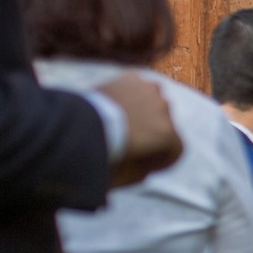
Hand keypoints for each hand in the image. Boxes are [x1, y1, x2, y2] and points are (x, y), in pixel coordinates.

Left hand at [100, 72, 182, 186]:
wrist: (75, 124)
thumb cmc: (102, 152)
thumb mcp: (125, 175)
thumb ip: (142, 173)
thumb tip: (145, 169)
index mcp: (167, 134)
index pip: (176, 148)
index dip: (162, 159)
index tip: (148, 163)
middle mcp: (164, 108)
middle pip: (165, 124)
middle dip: (152, 133)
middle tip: (131, 141)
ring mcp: (149, 90)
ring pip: (153, 102)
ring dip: (144, 111)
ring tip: (122, 120)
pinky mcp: (131, 77)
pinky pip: (137, 87)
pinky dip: (130, 95)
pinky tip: (115, 104)